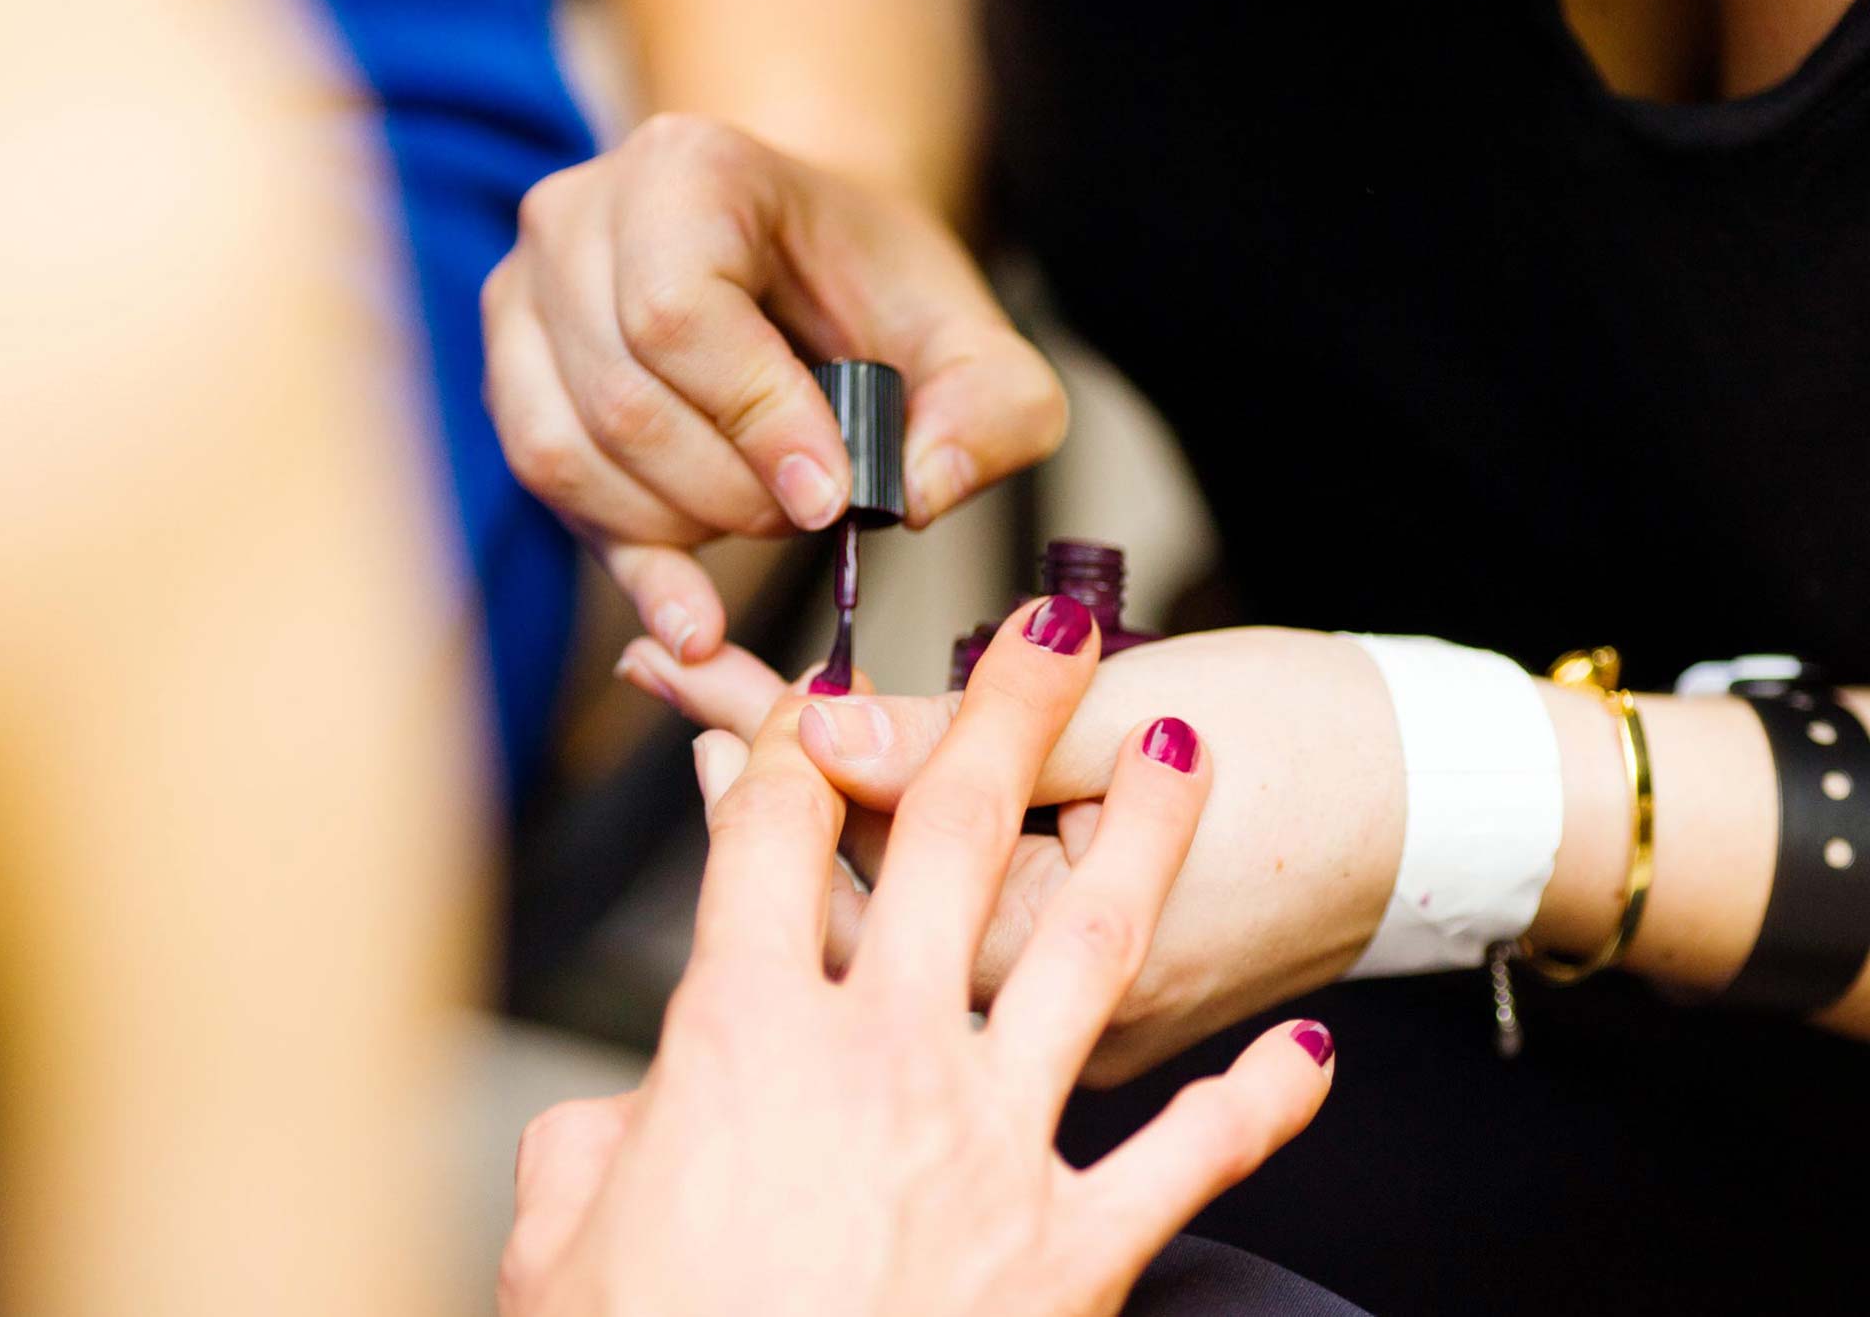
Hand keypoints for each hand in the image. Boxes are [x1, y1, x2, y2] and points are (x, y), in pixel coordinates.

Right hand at [482, 113, 1064, 662]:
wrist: (803, 261)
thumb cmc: (876, 293)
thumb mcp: (974, 343)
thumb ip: (992, 414)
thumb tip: (916, 496)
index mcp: (687, 169)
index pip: (681, 315)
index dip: (756, 423)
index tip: (828, 495)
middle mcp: (577, 215)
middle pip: (623, 400)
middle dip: (728, 492)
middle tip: (809, 514)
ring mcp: (524, 293)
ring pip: (567, 453)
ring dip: (676, 526)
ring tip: (760, 518)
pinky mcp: (510, 370)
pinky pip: (546, 485)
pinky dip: (627, 556)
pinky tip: (693, 608)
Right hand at [500, 606, 1335, 1316]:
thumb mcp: (558, 1242)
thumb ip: (592, 1145)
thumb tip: (618, 1119)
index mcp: (743, 1040)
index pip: (769, 842)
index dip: (791, 745)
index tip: (820, 690)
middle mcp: (883, 1060)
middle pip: (951, 841)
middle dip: (1004, 714)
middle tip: (1054, 627)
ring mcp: (994, 1144)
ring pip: (1087, 948)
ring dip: (1143, 840)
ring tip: (1183, 751)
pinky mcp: (1075, 1246)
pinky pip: (1189, 1157)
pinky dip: (1257, 1106)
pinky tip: (1313, 1056)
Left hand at [615, 622, 1405, 1084]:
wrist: (1452, 818)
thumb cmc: (1323, 759)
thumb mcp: (1141, 723)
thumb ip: (976, 742)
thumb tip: (827, 732)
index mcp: (1044, 946)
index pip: (860, 838)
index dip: (766, 736)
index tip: (691, 664)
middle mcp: (1040, 1011)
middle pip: (857, 880)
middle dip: (765, 770)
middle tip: (681, 682)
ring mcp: (1066, 1019)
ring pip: (907, 910)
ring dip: (829, 811)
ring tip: (741, 728)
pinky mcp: (1095, 999)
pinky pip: (968, 926)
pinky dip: (914, 851)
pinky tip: (867, 794)